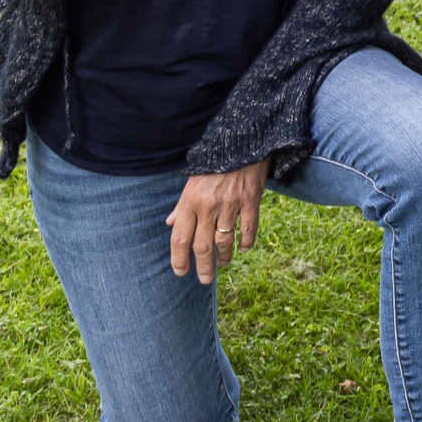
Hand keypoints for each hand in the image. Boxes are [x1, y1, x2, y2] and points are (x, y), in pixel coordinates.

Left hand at [168, 162, 269, 283]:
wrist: (241, 141)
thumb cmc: (213, 163)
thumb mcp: (191, 181)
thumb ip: (181, 205)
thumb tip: (170, 224)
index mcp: (190, 201)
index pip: (180, 237)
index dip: (178, 259)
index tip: (180, 272)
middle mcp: (209, 205)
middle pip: (202, 245)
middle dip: (202, 266)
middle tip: (203, 280)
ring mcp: (231, 204)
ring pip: (225, 240)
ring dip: (223, 257)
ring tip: (223, 264)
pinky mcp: (250, 200)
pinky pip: (248, 228)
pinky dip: (246, 242)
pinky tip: (243, 249)